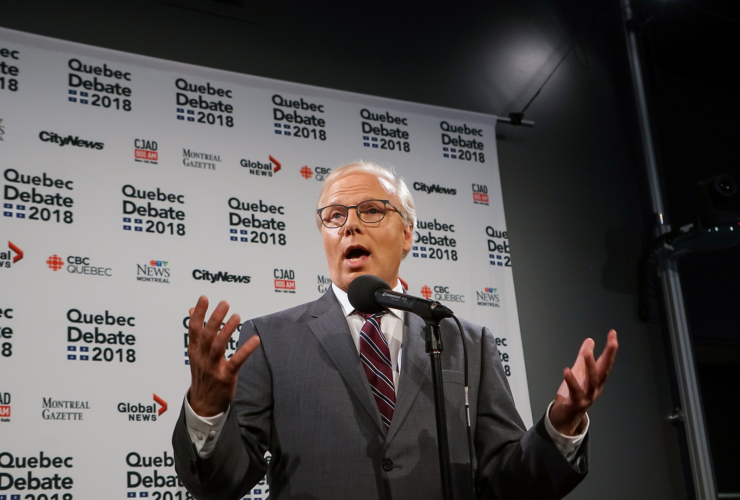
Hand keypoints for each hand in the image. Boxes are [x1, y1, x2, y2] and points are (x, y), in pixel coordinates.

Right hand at [187, 296, 259, 416]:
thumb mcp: (196, 353)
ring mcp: (213, 368)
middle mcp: (202, 357)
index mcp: (194, 350)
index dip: (198, 313)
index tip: (204, 298)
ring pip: (218, 346)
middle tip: (225, 303)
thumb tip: (191, 310)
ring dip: (227, 330)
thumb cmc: (202, 374)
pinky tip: (255, 340)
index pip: (194, 328)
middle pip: (207, 335)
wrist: (203, 404)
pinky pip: (236, 361)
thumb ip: (196, 331)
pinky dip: (245, 350)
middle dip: (215, 318)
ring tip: (236, 316)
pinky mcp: (226, 376)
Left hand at [549, 330, 617, 435]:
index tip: (613, 334)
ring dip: (590, 366)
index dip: (611, 348)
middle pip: (604, 370)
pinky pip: (575, 392)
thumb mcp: (578, 372)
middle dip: (610, 356)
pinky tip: (567, 370)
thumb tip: (590, 340)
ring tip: (586, 352)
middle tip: (612, 341)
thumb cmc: (573, 394)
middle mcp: (595, 388)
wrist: (565, 417)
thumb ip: (583, 357)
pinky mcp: (576, 403)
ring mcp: (587, 396)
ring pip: (592, 381)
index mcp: (597, 380)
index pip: (606, 361)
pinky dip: (572, 381)